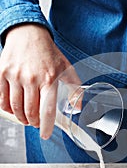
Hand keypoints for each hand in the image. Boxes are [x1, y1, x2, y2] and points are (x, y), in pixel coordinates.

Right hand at [0, 23, 80, 138]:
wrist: (28, 34)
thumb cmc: (48, 52)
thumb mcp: (66, 68)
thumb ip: (74, 88)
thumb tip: (77, 107)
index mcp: (49, 78)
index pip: (47, 109)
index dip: (46, 126)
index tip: (44, 134)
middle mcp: (31, 78)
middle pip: (30, 112)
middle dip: (33, 122)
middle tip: (36, 123)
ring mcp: (15, 76)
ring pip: (15, 107)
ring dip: (21, 118)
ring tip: (26, 118)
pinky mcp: (2, 73)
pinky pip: (2, 99)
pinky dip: (7, 108)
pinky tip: (14, 109)